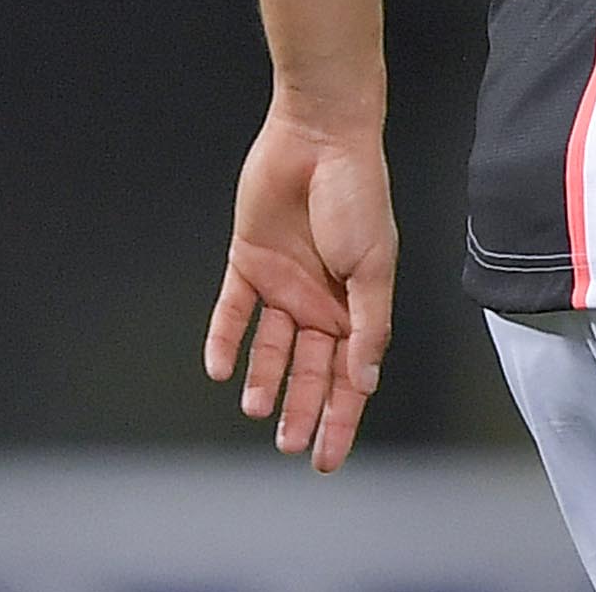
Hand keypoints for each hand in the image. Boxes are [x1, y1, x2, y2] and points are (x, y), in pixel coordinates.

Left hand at [204, 103, 396, 471]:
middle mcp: (320, 300)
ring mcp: (283, 284)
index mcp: (357, 304)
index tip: (328, 456)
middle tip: (292, 447)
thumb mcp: (375, 266)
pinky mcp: (248, 264)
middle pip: (310, 369)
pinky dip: (225, 340)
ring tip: (257, 408)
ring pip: (271, 349)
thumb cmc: (359, 194)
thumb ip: (368, 325)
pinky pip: (233, 312)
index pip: (350, 374)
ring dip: (264, 379)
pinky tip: (220, 368)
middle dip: (304, 410)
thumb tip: (366, 379)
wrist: (319, 140)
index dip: (341, 416)